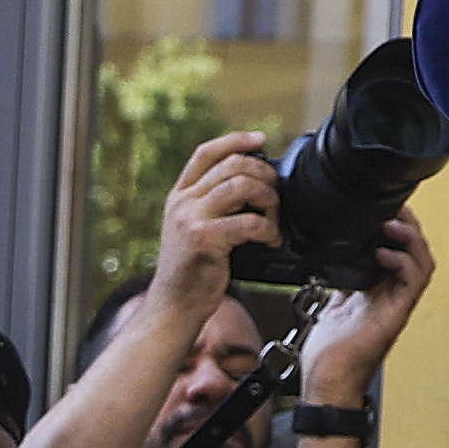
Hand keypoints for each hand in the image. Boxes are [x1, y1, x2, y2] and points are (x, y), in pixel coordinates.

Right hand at [146, 131, 280, 316]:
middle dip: (264, 175)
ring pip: (242, 186)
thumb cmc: (189, 273)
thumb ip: (211, 205)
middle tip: (275, 195)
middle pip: (232, 165)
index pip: (206, 153)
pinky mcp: (204, 239)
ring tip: (274, 219)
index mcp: (179, 196)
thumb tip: (252, 186)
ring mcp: (191, 219)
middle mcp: (182, 203)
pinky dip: (269, 230)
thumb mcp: (191, 230)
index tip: (260, 141)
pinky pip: (249, 222)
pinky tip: (271, 240)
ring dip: (269, 200)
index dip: (236, 141)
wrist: (173, 306)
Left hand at [300, 209, 435, 392]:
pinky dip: (404, 261)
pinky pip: (415, 280)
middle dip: (406, 224)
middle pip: (413, 249)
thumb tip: (332, 254)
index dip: (395, 224)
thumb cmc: (328, 352)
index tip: (381, 207)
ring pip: (421, 260)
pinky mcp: (398, 312)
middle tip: (391, 208)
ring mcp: (398, 302)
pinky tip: (385, 253)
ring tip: (392, 223)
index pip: (397, 247)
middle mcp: (392, 293)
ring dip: (410, 238)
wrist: (327, 378)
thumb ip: (339, 277)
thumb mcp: (330, 300)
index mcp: (378, 288)